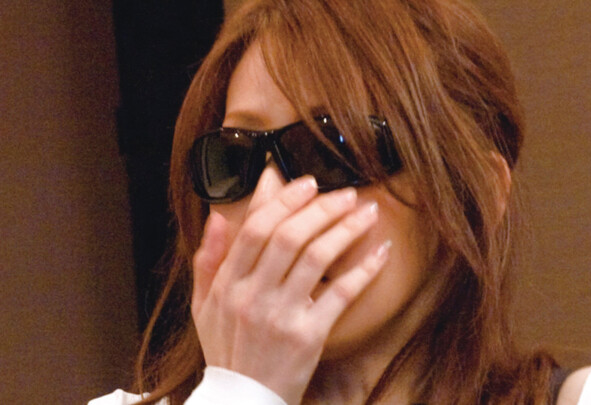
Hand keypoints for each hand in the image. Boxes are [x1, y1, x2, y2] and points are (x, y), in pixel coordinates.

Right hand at [191, 176, 389, 404]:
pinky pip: (341, 294)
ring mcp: (281, 316)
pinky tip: (380, 251)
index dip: (283, 200)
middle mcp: (252, 296)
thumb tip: (218, 217)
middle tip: (346, 193)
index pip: (255, 229)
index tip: (307, 182)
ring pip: (317, 257)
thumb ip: (208, 260)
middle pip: (289, 236)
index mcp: (227, 284)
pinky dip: (363, 269)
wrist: (243, 400)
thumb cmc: (228, 349)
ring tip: (366, 213)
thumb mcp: (204, 306)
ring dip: (346, 229)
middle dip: (321, 208)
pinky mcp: (309, 336)